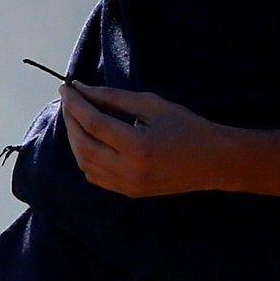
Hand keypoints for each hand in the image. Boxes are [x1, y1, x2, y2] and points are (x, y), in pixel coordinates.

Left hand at [56, 83, 235, 197]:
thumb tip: (84, 89)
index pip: (93, 123)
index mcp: (137, 145)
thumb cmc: (186, 127)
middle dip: (71, 120)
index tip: (66, 87)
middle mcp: (128, 170)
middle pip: (83, 144)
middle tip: (69, 100)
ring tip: (76, 118)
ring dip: (75, 139)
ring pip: (84, 163)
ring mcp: (127, 185)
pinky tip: (88, 140)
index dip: (75, 103)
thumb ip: (115, 98)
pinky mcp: (128, 192)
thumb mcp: (152, 105)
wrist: (212, 162)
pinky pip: (95, 176)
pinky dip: (85, 156)